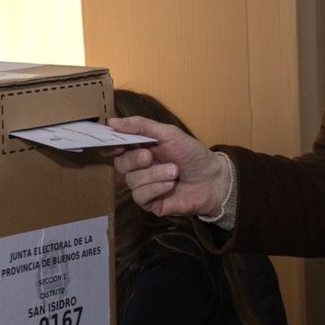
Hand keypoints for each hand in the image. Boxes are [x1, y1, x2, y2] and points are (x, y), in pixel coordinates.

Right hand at [109, 117, 229, 217]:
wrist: (213, 178)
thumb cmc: (193, 155)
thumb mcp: (169, 134)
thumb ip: (141, 126)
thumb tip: (112, 122)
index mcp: (141, 148)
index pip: (116, 147)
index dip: (111, 145)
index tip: (116, 144)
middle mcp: (140, 168)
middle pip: (121, 164)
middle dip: (134, 159)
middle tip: (150, 156)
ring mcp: (145, 186)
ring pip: (132, 181)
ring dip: (154, 174)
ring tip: (174, 172)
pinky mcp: (151, 203)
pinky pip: (140, 196)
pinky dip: (155, 188)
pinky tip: (170, 186)